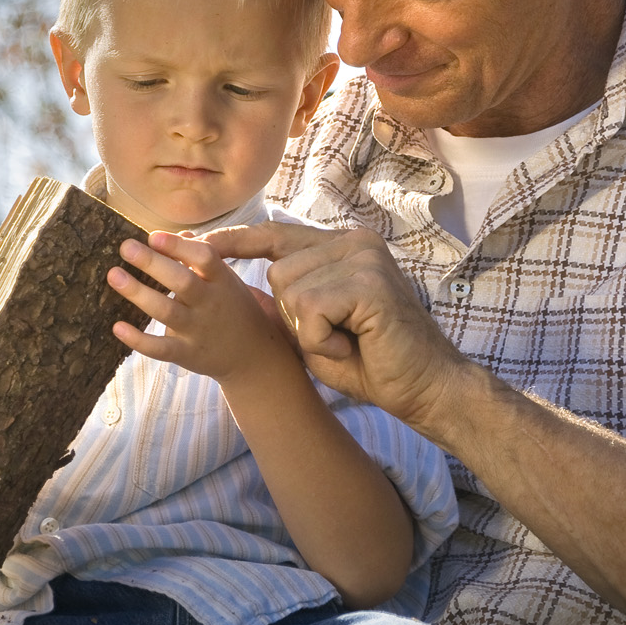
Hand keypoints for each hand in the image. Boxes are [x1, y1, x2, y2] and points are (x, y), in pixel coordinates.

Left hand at [107, 231, 296, 387]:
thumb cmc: (234, 309)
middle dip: (153, 263)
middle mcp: (210, 304)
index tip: (154, 236)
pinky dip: (138, 339)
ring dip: (138, 293)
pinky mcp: (186, 354)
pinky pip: (160, 349)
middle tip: (126, 247)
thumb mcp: (226, 280)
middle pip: (182, 281)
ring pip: (166, 311)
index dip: (179, 246)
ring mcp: (198, 330)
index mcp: (222, 280)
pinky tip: (117, 327)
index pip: (204, 257)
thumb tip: (174, 235)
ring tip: (114, 275)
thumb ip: (200, 257)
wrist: (254, 356)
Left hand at [203, 222, 468, 429]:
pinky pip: (310, 310)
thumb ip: (294, 299)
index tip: (198, 242)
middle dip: (294, 318)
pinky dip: (321, 339)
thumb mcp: (319, 326)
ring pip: (290, 291)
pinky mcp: (367, 280)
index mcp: (344, 247)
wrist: (427, 388)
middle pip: (279, 272)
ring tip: (349, 340)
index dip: (237, 241)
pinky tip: (354, 344)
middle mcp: (354, 242)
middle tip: (339, 337)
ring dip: (309, 331)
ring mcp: (362, 256)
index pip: (277, 235)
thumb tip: (248, 286)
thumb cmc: (373, 363)